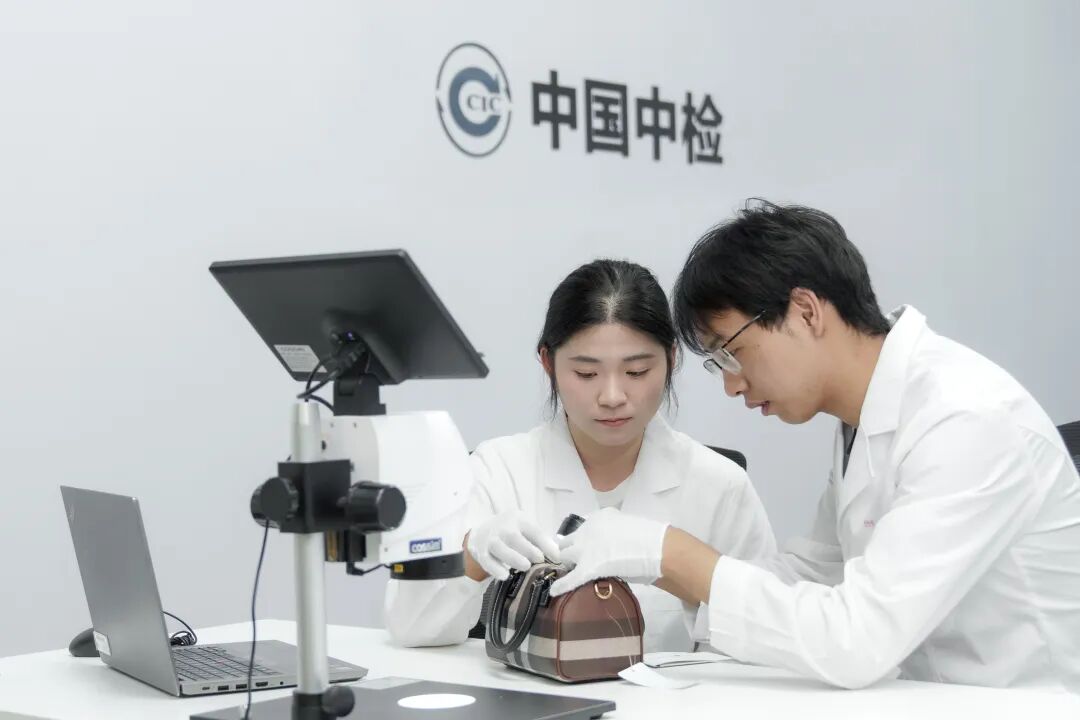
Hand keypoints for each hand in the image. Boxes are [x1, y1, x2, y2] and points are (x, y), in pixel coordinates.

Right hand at [465, 510, 560, 580]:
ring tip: (525, 567)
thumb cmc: (512, 533)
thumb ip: (541, 541)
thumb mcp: (526, 530)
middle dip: (528, 549)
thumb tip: (558, 556)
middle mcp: (503, 527)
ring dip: (512, 558)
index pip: (533, 530)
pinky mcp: (481, 551)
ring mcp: (490, 539)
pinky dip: (495, 568)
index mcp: (519, 519)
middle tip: (539, 560)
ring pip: (499, 547)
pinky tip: (504, 576)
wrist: (483, 532)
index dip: (546, 544)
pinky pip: (486, 560)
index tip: (556, 558)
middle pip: (513, 537)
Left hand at [549, 508, 668, 595]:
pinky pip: (571, 578)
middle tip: (576, 562)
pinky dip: (562, 585)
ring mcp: (585, 549)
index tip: (587, 548)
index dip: (584, 541)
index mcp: (599, 518)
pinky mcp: (587, 568)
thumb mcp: (628, 526)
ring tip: (569, 573)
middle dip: (570, 551)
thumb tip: (611, 547)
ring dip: (567, 564)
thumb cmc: (649, 538)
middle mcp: (587, 530)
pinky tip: (554, 591)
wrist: (655, 548)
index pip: (583, 529)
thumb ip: (615, 533)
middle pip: (568, 541)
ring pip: (565, 556)